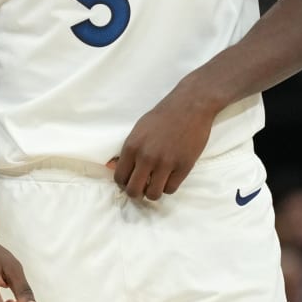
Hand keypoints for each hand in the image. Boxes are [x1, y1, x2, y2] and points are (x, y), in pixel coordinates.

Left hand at [107, 84, 218, 199]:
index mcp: (132, 147)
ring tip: (156, 183)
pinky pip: (171, 189)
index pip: (120, 178)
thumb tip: (112, 168)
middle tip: (142, 187)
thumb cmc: (162, 117)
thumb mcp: (138, 130)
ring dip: (153, 192)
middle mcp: (146, 157)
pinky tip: (169, 177)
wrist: (189, 107)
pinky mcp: (184, 167)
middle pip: (134, 191)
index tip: (130, 181)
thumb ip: (126, 151)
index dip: (124, 183)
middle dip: (136, 193)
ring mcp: (166, 163)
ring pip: (153, 195)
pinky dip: (168, 186)